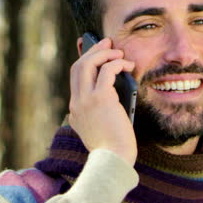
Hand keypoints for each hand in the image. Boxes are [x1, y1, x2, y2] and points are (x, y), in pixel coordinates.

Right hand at [67, 37, 137, 164]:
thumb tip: (112, 95)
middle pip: (78, 67)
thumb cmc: (113, 149)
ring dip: (104, 53)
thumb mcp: (100, 130)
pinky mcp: (100, 99)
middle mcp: (76, 103)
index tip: (94, 51)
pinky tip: (126, 65)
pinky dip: (116, 63)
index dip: (85, 61)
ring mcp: (85, 100)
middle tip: (107, 42)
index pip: (75, 79)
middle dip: (93, 51)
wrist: (113, 161)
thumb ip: (99, 114)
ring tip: (119, 53)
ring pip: (87, 64)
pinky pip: (106, 70)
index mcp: (75, 111)